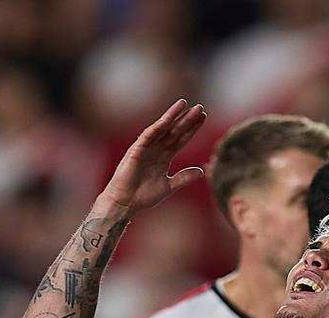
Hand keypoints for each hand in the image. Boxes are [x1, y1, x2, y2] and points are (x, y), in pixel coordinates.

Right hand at [98, 99, 206, 216]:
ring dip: (173, 116)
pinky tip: (168, 118)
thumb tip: (202, 171)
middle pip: (174, 131)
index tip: (203, 117)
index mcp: (163, 157)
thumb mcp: (169, 186)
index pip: (181, 139)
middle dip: (186, 119)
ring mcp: (146, 148)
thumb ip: (184, 177)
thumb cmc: (143, 196)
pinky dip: (159, 126)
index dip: (192, 129)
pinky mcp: (137, 149)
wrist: (125, 203)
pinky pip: (149, 135)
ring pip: (162, 129)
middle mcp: (156, 149)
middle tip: (200, 107)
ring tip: (184, 104)